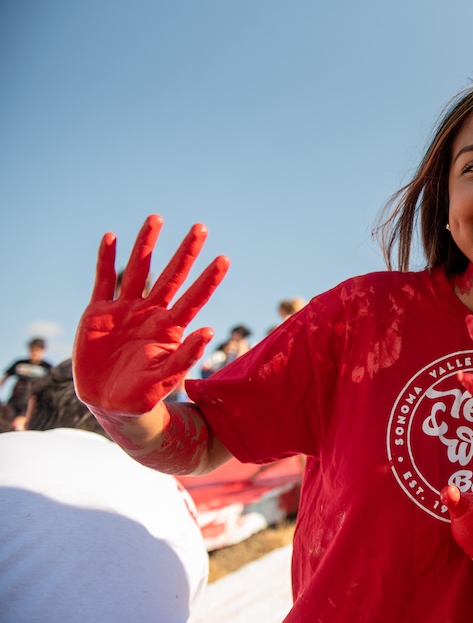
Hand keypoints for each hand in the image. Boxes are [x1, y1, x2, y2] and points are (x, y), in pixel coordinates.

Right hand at [73, 215, 228, 415]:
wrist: (111, 404)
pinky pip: (103, 280)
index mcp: (170, 327)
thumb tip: (208, 332)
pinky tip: (111, 237)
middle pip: (171, 275)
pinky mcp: (98, 313)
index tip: (224, 259)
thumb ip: (185, 356)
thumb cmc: (145, 395)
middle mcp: (151, 313)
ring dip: (146, 244)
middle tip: (201, 227)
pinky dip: (106, 260)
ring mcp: (125, 310)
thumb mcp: (166, 378)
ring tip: (157, 218)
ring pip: (138, 270)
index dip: (208, 279)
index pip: (194, 297)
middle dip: (186, 252)